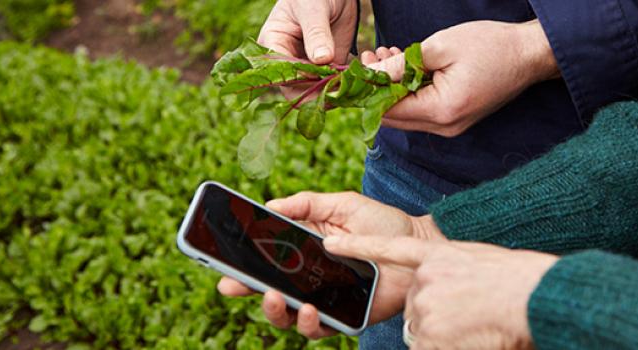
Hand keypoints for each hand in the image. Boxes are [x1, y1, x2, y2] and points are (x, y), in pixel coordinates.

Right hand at [218, 192, 445, 338]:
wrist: (418, 242)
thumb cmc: (382, 223)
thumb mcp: (342, 204)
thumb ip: (308, 203)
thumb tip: (271, 205)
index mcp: (302, 249)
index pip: (264, 258)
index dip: (240, 262)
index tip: (219, 261)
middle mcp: (308, 276)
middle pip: (267, 289)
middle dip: (246, 289)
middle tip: (233, 285)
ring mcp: (324, 298)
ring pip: (288, 315)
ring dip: (274, 310)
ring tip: (275, 297)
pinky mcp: (344, 316)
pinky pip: (319, 328)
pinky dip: (310, 323)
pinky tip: (310, 310)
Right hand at [257, 0, 357, 97]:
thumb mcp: (313, 9)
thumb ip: (316, 33)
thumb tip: (321, 59)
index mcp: (274, 44)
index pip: (281, 72)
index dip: (300, 81)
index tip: (322, 80)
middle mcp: (288, 59)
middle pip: (295, 89)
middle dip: (316, 93)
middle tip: (338, 93)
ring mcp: (308, 66)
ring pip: (315, 91)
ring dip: (332, 93)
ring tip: (349, 89)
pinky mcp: (327, 68)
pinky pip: (333, 85)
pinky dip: (343, 87)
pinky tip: (355, 86)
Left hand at [324, 235, 558, 348]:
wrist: (532, 296)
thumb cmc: (516, 281)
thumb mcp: (477, 264)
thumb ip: (450, 274)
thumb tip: (437, 296)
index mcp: (437, 256)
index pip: (389, 249)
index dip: (358, 247)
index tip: (331, 244)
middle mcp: (424, 279)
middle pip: (415, 308)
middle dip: (436, 318)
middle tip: (468, 316)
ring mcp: (423, 306)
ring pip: (422, 332)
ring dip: (444, 336)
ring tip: (474, 326)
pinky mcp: (427, 334)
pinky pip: (427, 348)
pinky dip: (446, 347)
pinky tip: (469, 338)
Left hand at [363, 20, 558, 136]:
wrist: (529, 55)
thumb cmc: (491, 46)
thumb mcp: (440, 47)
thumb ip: (401, 65)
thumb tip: (370, 75)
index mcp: (442, 111)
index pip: (388, 111)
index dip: (366, 91)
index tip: (356, 67)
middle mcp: (445, 127)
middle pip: (394, 117)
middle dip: (377, 88)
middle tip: (370, 57)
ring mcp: (451, 126)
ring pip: (407, 113)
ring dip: (392, 87)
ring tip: (387, 55)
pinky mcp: (456, 119)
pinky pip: (422, 109)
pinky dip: (409, 90)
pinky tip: (405, 66)